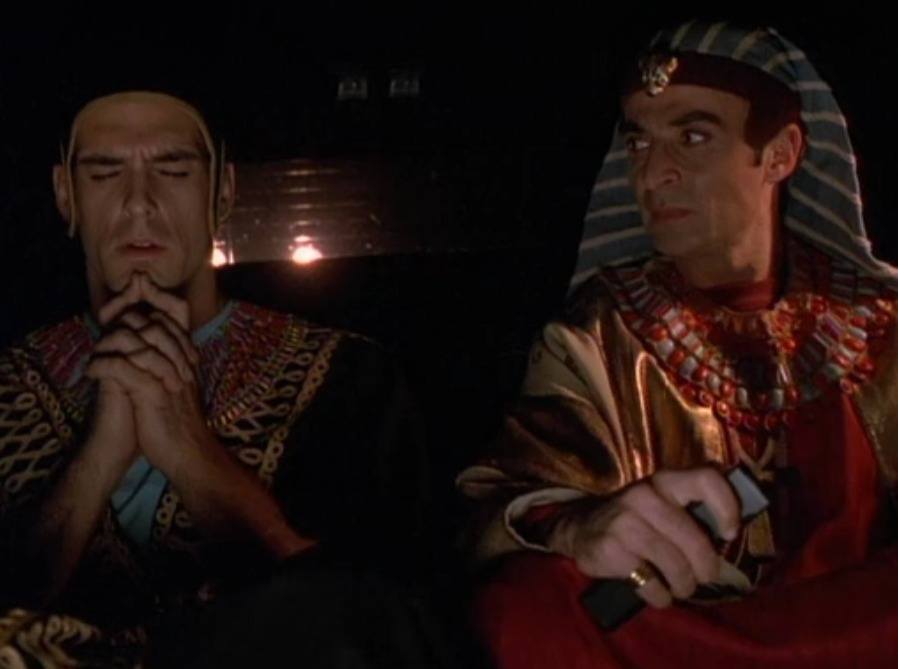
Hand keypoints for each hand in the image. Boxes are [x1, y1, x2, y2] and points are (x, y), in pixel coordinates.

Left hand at [88, 275, 315, 556]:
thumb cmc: (178, 425)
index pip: (176, 316)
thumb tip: (151, 349)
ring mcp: (168, 376)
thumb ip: (167, 365)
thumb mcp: (175, 388)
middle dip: (128, 314)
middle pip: (156, 321)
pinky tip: (92, 371)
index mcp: (186, 358)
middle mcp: (180, 362)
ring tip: (94, 350)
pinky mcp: (153, 394)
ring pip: (141, 340)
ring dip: (110, 341)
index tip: (138, 287)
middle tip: (106, 317)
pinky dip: (104, 366)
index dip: (158, 299)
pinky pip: (125, 369)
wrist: (190, 455)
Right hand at [549, 467, 739, 607]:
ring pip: (675, 565)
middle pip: (694, 539)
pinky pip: (651, 583)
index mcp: (664, 482)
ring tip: (681, 588)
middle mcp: (644, 496)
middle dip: (706, 568)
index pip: (706, 479)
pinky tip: (657, 593)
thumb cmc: (634, 521)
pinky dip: (660, 596)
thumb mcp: (660, 505)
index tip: (729, 534)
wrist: (580, 529)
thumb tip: (730, 536)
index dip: (727, 507)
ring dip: (684, 585)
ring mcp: (625, 522)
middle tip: (705, 578)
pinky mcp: (612, 549)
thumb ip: (691, 513)